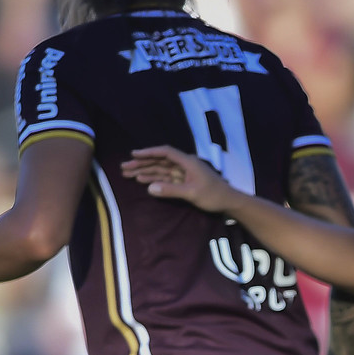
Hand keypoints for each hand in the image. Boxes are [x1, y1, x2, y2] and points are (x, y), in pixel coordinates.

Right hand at [121, 145, 244, 213]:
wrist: (229, 202)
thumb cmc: (213, 196)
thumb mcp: (192, 194)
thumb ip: (170, 190)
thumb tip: (149, 188)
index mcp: (188, 162)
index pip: (165, 152)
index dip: (149, 152)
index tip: (134, 154)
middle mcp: (185, 164)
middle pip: (160, 160)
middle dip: (142, 163)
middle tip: (124, 167)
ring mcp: (184, 173)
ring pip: (162, 169)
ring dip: (146, 171)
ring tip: (128, 174)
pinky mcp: (185, 181)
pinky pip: (166, 177)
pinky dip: (155, 179)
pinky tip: (143, 181)